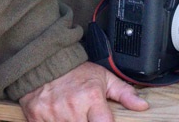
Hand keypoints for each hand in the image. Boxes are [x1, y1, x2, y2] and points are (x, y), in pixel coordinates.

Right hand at [19, 61, 148, 121]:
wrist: (46, 62)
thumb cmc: (77, 73)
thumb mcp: (104, 78)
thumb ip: (124, 93)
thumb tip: (142, 106)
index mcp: (91, 97)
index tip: (104, 121)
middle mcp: (72, 106)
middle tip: (85, 114)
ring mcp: (52, 113)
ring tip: (72, 114)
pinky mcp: (36, 117)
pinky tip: (58, 117)